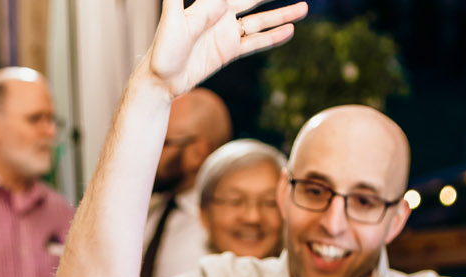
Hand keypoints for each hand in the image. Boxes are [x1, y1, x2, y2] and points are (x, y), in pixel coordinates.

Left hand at [145, 0, 305, 96]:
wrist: (161, 80)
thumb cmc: (162, 50)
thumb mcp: (173, 24)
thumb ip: (190, 6)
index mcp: (208, 3)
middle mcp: (221, 14)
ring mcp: (227, 33)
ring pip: (261, 20)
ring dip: (282, 14)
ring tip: (304, 7)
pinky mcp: (229, 52)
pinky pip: (256, 43)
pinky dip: (273, 37)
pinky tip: (290, 31)